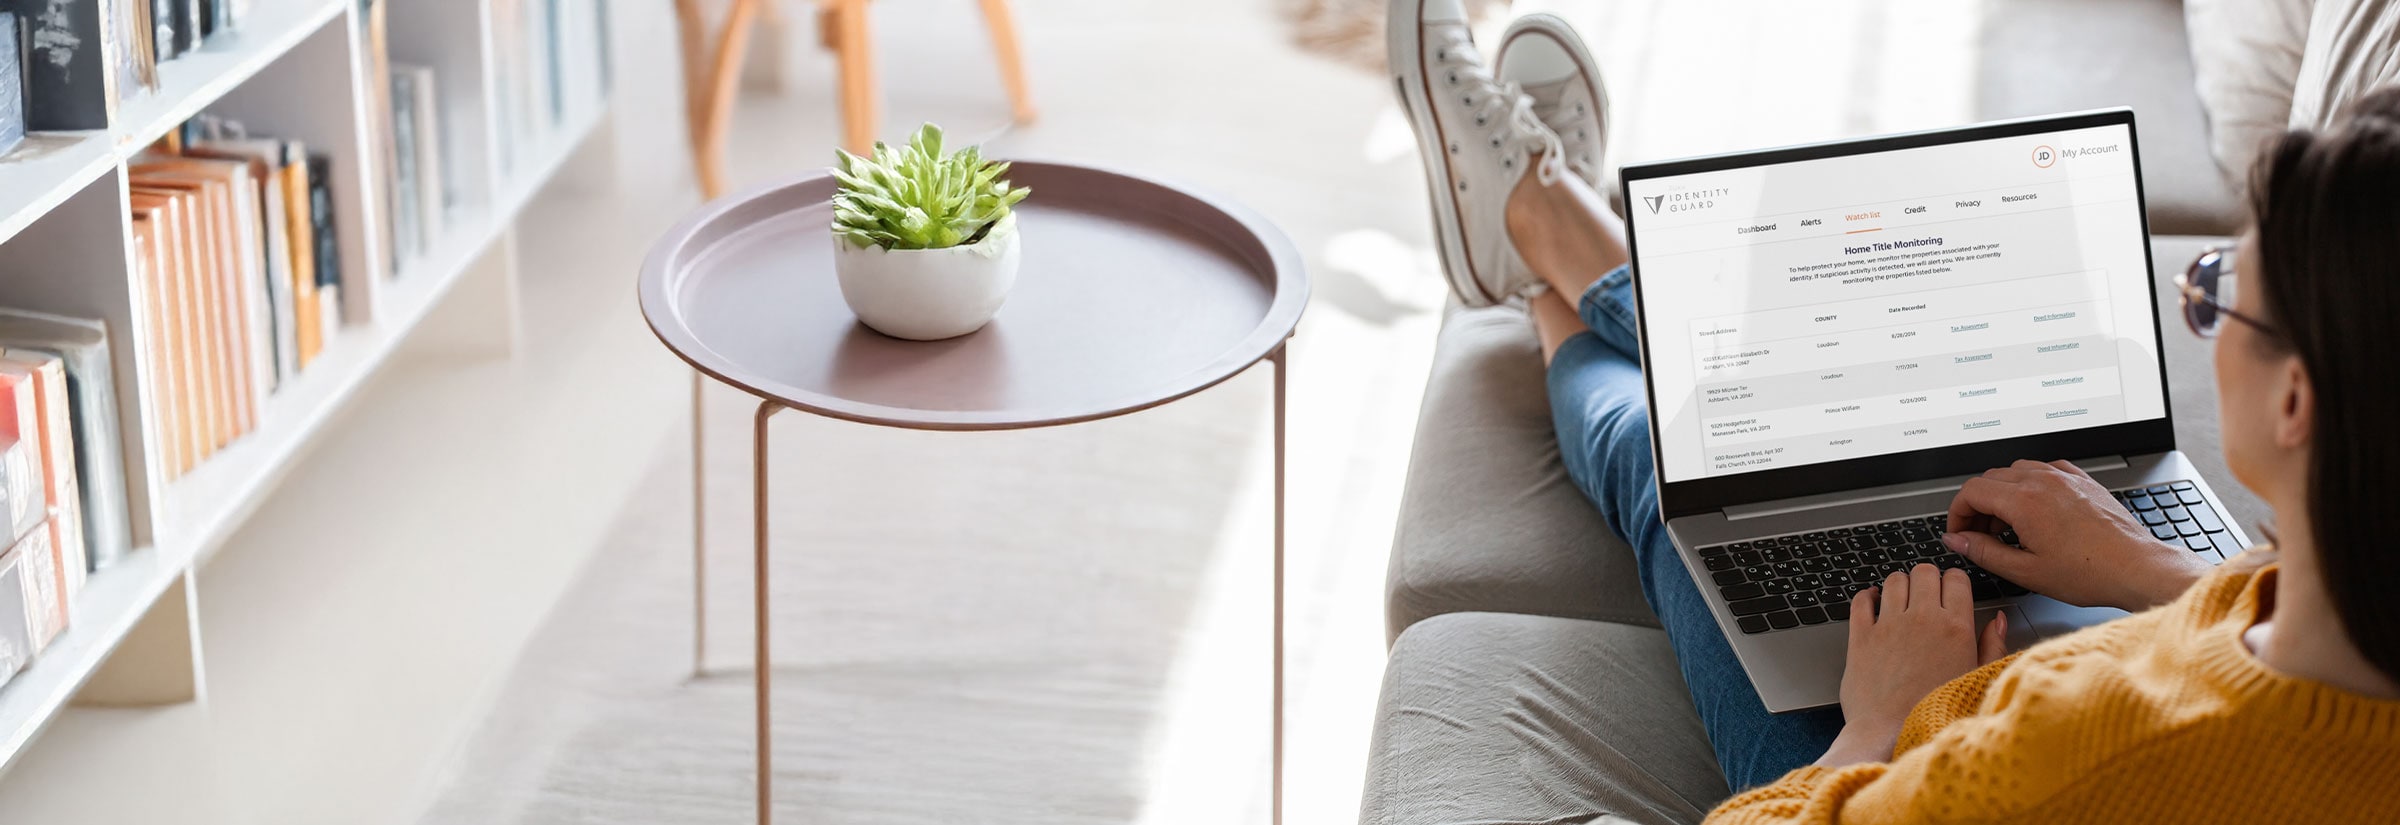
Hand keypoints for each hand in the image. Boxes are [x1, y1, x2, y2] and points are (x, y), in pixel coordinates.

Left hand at [1824, 564, 2007, 764]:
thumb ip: (1991, 645)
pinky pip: (1861, 600)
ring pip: (1893, 580)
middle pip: (1924, 572)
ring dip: (1899, 584)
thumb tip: (1998, 619)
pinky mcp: (1860, 636)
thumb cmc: (1935, 710)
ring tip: (1901, 598)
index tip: (1950, 588)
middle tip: (1926, 592)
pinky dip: (1867, 596)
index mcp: (1955, 627)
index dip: (1954, 580)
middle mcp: (1921, 619)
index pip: (1956, 578)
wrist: (1890, 733)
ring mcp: (1888, 625)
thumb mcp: (1976, 677)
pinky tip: (1873, 601)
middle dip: (1927, 577)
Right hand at [1943, 460, 2209, 610]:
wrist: (2136, 567)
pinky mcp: (2082, 481)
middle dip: (1977, 506)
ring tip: (2008, 526)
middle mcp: (2043, 481)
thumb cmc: (2090, 572)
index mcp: (2024, 501)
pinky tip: (2036, 510)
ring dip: (2002, 494)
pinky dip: (2030, 486)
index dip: (1957, 513)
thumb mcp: (2026, 571)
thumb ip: (1983, 552)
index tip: (1960, 532)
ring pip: (2016, 471)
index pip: (1971, 491)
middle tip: (1979, 534)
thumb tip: (1957, 541)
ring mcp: (2065, 477)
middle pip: (1990, 479)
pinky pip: (2045, 470)